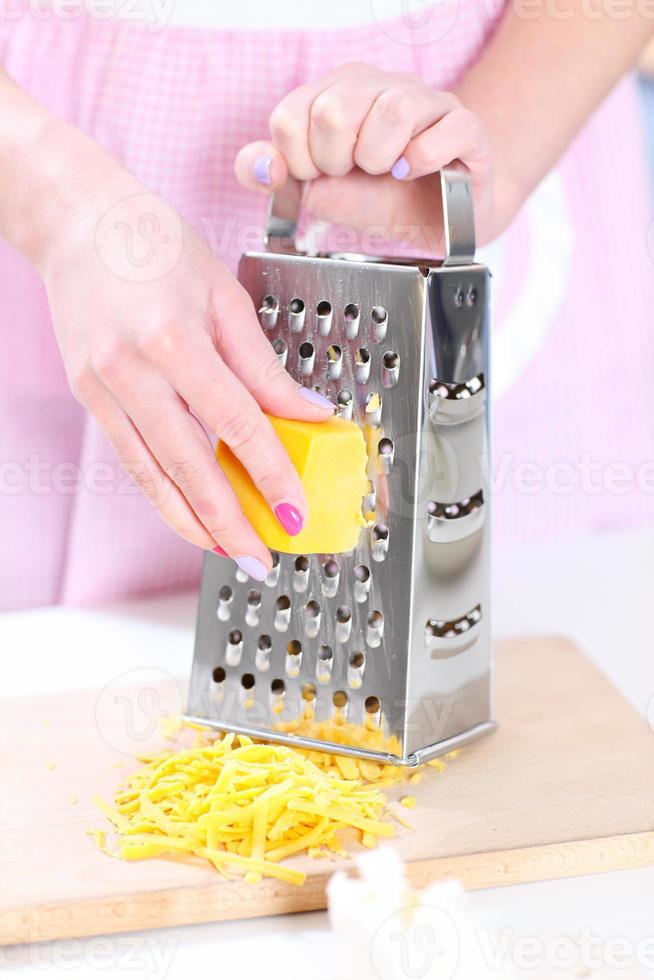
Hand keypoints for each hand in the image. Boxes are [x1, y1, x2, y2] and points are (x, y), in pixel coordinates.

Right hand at [37, 150, 333, 580]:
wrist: (78, 221)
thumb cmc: (155, 244)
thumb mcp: (224, 295)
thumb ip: (264, 364)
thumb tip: (307, 412)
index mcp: (174, 338)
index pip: (236, 424)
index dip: (270, 475)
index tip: (295, 512)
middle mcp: (131, 370)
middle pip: (189, 466)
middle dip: (229, 522)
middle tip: (261, 558)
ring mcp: (103, 389)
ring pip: (152, 476)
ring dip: (194, 523)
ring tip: (228, 552)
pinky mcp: (90, 398)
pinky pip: (132, 460)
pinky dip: (164, 495)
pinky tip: (191, 516)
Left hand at [235, 62, 496, 252]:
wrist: (441, 218)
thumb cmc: (381, 199)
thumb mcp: (322, 192)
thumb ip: (279, 176)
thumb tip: (261, 168)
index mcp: (337, 93)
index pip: (291, 117)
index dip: (300, 163)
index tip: (321, 176)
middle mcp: (380, 86)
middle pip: (335, 111)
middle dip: (338, 162)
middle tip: (356, 175)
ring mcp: (426, 102)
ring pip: (392, 111)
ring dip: (380, 160)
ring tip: (386, 174)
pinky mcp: (465, 125)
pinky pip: (445, 128)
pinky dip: (423, 158)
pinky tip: (414, 172)